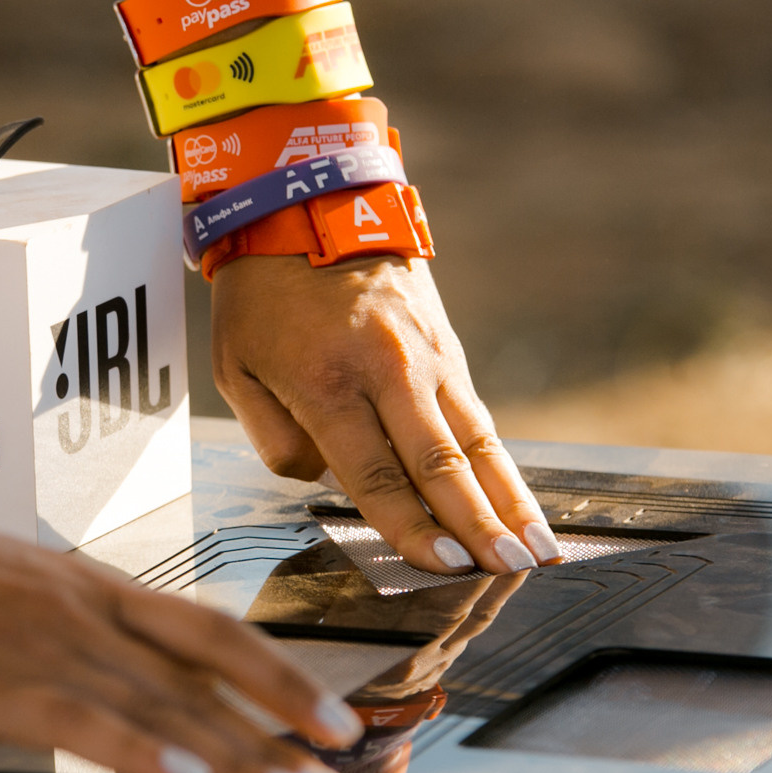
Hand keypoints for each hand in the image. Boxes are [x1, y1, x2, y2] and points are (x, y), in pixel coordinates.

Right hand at [0, 503, 368, 772]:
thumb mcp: (2, 600)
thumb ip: (60, 643)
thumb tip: (101, 693)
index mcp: (87, 589)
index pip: (208, 633)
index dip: (277, 678)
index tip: (332, 721)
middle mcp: (83, 612)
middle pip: (206, 677)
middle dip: (283, 735)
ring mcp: (43, 644)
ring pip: (164, 706)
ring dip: (243, 759)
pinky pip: (81, 721)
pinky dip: (140, 751)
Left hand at [212, 255, 560, 574]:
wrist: (310, 204)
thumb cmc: (260, 295)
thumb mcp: (233, 368)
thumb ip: (275, 437)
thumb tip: (323, 479)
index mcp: (326, 384)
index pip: (374, 473)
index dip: (409, 525)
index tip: (440, 564)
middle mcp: (388, 372)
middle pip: (439, 463)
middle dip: (477, 524)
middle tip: (509, 568)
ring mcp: (427, 358)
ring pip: (477, 442)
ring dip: (509, 502)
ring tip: (538, 549)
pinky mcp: (448, 349)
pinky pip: (478, 418)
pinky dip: (502, 467)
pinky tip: (523, 506)